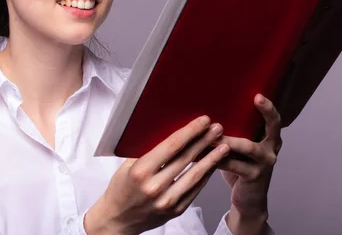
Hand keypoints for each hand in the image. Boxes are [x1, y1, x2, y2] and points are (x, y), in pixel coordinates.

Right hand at [85, 116, 229, 234]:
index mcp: (141, 170)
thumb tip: (167, 129)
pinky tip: (213, 165)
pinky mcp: (175, 210)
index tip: (202, 121)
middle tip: (217, 128)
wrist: (118, 220)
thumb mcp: (126, 165)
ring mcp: (167, 200)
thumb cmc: (120, 189)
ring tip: (223, 146)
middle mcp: (155, 186)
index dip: (190, 131)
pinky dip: (206, 176)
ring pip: (195, 175)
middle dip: (204, 141)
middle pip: (186, 158)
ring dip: (212, 159)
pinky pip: (195, 190)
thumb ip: (145, 150)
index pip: (172, 146)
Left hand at [216, 94, 282, 232]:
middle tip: (253, 99)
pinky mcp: (254, 177)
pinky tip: (199, 153)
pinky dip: (215, 157)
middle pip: (271, 128)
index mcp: (270, 139)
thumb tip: (208, 113)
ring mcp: (265, 164)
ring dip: (226, 138)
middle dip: (262, 113)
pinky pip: (233, 164)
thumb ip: (234, 133)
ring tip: (209, 130)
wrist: (248, 200)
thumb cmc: (239, 167)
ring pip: (246, 146)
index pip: (275, 120)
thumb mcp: (240, 149)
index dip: (268, 108)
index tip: (258, 95)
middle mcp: (271, 149)